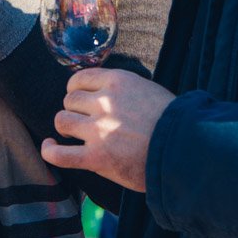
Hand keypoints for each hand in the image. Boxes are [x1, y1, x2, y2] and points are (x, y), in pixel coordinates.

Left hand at [40, 68, 174, 192]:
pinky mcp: (96, 158)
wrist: (187, 150)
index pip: (79, 78)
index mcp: (116, 82)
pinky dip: (50, 151)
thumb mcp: (148, 91)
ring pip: (62, 121)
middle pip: (69, 100)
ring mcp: (98, 130)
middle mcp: (103, 102)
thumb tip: (105, 91)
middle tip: (85, 120)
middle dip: (74, 110)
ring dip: (66, 127)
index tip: (81, 99)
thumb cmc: (173, 123)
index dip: (77, 90)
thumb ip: (123, 90)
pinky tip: (50, 147)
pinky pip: (60, 154)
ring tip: (75, 134)